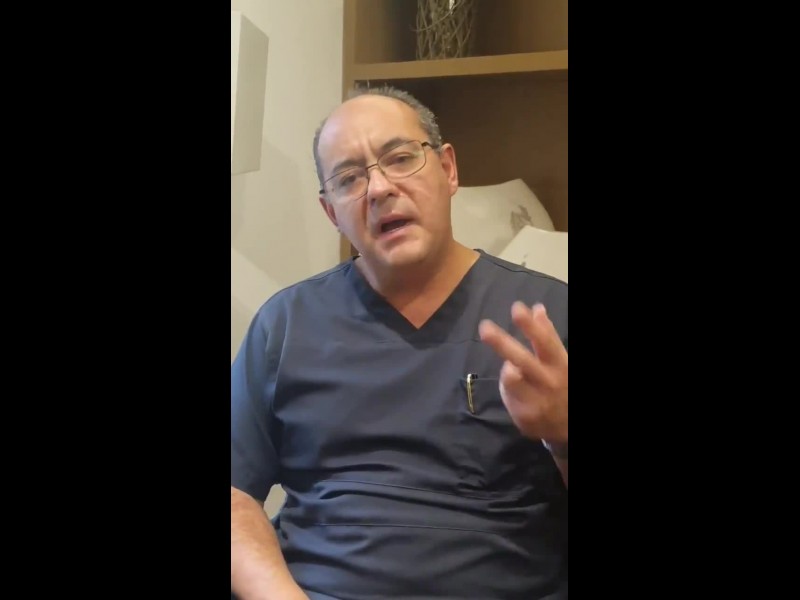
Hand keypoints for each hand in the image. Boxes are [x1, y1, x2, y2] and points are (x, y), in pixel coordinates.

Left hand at [478, 302, 567, 443]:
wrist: (568, 425)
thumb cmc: (562, 384)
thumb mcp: (560, 359)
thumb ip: (547, 335)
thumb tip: (537, 307)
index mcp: (560, 364)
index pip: (544, 341)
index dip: (530, 325)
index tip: (517, 307)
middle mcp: (549, 381)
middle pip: (522, 359)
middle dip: (501, 343)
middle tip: (484, 328)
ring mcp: (537, 400)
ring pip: (509, 378)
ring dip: (508, 369)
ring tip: (514, 370)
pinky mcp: (524, 416)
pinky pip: (506, 393)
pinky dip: (508, 387)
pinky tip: (519, 391)